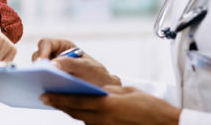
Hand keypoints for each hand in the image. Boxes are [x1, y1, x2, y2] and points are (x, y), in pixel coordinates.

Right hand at [32, 38, 120, 87]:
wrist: (102, 91)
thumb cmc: (96, 74)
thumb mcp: (87, 67)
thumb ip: (71, 63)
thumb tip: (52, 64)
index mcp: (63, 47)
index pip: (46, 43)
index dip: (42, 51)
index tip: (42, 63)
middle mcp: (54, 57)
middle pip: (37, 57)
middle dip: (37, 66)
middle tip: (39, 76)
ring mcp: (51, 71)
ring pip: (37, 72)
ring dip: (37, 78)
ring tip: (40, 86)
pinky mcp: (49, 83)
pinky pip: (40, 84)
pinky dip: (41, 88)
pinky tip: (44, 95)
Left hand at [41, 85, 181, 124]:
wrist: (165, 124)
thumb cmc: (150, 106)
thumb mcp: (127, 91)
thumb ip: (108, 90)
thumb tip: (95, 90)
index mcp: (107, 105)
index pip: (76, 101)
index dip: (59, 98)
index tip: (45, 94)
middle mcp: (103, 119)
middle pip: (75, 112)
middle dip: (59, 104)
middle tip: (45, 97)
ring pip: (82, 119)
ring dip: (70, 111)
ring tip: (59, 103)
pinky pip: (92, 124)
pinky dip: (84, 117)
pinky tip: (80, 112)